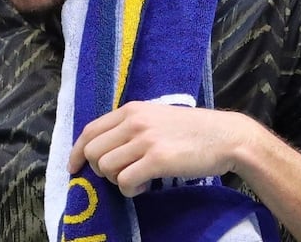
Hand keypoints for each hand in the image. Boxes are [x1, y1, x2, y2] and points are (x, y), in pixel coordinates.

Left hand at [67, 101, 259, 196]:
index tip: (74, 168)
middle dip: (101, 170)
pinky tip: (147, 185)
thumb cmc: (193, 130)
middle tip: (121, 175)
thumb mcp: (156, 118)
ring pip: (106, 168)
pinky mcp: (157, 159)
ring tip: (138, 179)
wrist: (226, 136)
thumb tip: (104, 149)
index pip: (90, 130)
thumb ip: (131, 127)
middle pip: (93, 152)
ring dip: (118, 181)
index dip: (77, 152)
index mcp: (131, 109)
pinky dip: (131, 190)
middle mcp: (134, 121)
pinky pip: (125, 181)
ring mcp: (145, 139)